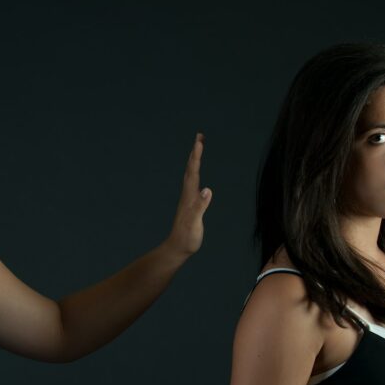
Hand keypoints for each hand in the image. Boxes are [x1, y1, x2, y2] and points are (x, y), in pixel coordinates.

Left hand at [165, 133, 211, 256]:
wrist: (177, 248)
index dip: (197, 155)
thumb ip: (200, 207)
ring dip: (194, 160)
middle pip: (191, 168)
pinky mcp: (189, 204)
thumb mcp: (195, 223)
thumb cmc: (187, 238)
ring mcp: (187, 199)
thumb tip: (207, 190)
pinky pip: (193, 182)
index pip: (193, 171)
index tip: (199, 140)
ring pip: (190, 174)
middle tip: (200, 136)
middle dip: (195, 152)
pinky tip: (196, 174)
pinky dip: (195, 172)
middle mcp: (187, 194)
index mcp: (189, 196)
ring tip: (198, 149)